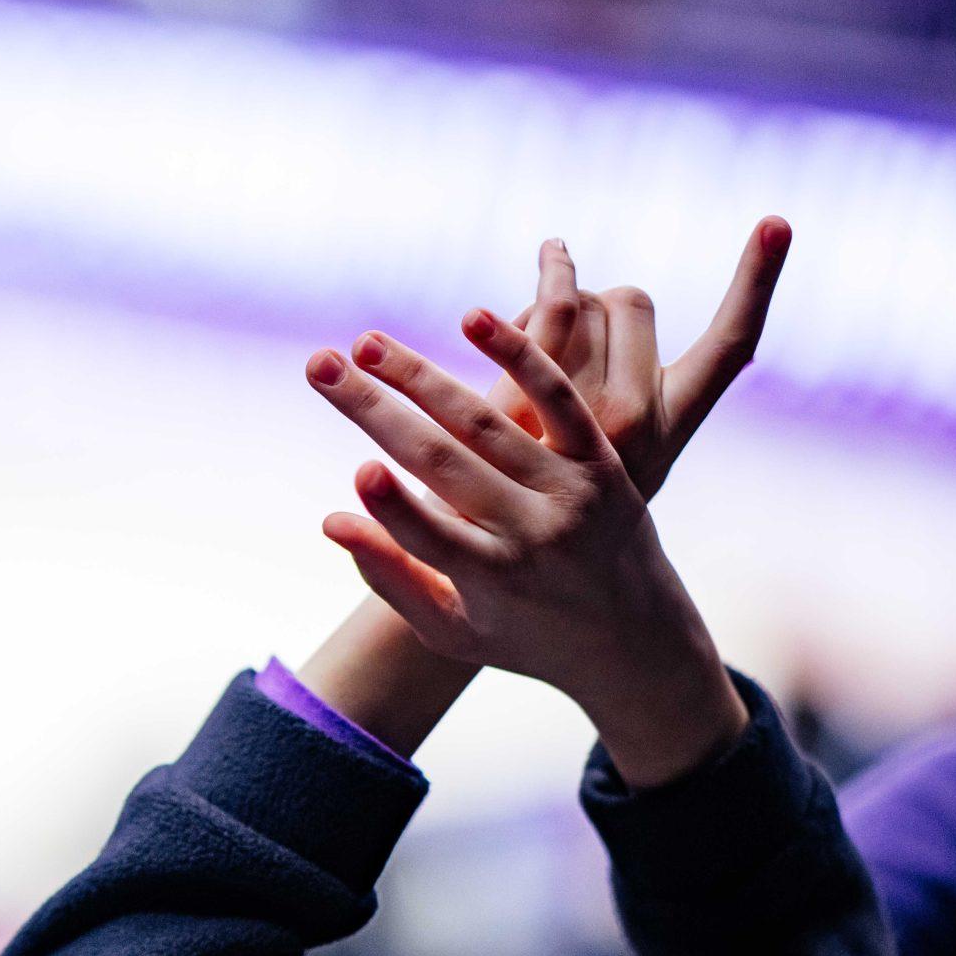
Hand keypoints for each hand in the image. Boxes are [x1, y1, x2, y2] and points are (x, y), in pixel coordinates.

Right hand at [306, 317, 747, 785]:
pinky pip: (557, 395)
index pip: (435, 543)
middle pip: (444, 465)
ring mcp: (572, 492)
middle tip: (319, 367)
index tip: (359, 471)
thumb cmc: (525, 636)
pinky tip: (471, 317)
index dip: (396, 509)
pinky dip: (517, 353)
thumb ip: (391, 577)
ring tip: (364, 342)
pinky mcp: (603, 457)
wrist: (636, 638)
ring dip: (420, 375)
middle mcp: (535, 536)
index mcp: (493, 584)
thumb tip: (329, 519)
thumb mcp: (454, 631)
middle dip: (375, 411)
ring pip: (487, 421)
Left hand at [494, 220, 790, 498]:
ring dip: (541, 305)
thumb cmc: (535, 495)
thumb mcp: (596, 452)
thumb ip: (606, 384)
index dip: (757, 282)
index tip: (778, 223)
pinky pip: (549, 312)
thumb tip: (579, 295)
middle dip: (587, 300)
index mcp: (672, 425)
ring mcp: (589, 412)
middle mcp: (643, 418)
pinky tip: (483, 308)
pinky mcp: (534, 404)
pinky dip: (533, 287)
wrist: (482, 555)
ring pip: (578, 301)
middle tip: (547, 349)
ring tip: (507, 353)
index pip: (732, 347)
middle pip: (628, 301)